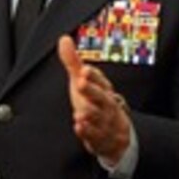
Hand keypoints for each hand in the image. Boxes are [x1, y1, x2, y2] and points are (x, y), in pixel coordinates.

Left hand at [57, 35, 130, 164]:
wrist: (115, 134)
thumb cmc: (95, 102)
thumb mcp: (83, 81)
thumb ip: (73, 62)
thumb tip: (63, 39)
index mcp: (104, 89)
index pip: (100, 80)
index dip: (93, 75)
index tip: (83, 70)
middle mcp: (106, 104)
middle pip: (102, 97)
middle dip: (92, 90)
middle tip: (80, 82)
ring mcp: (104, 122)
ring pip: (99, 117)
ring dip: (90, 113)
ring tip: (79, 110)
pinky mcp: (100, 138)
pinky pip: (95, 136)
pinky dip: (87, 132)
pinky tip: (78, 126)